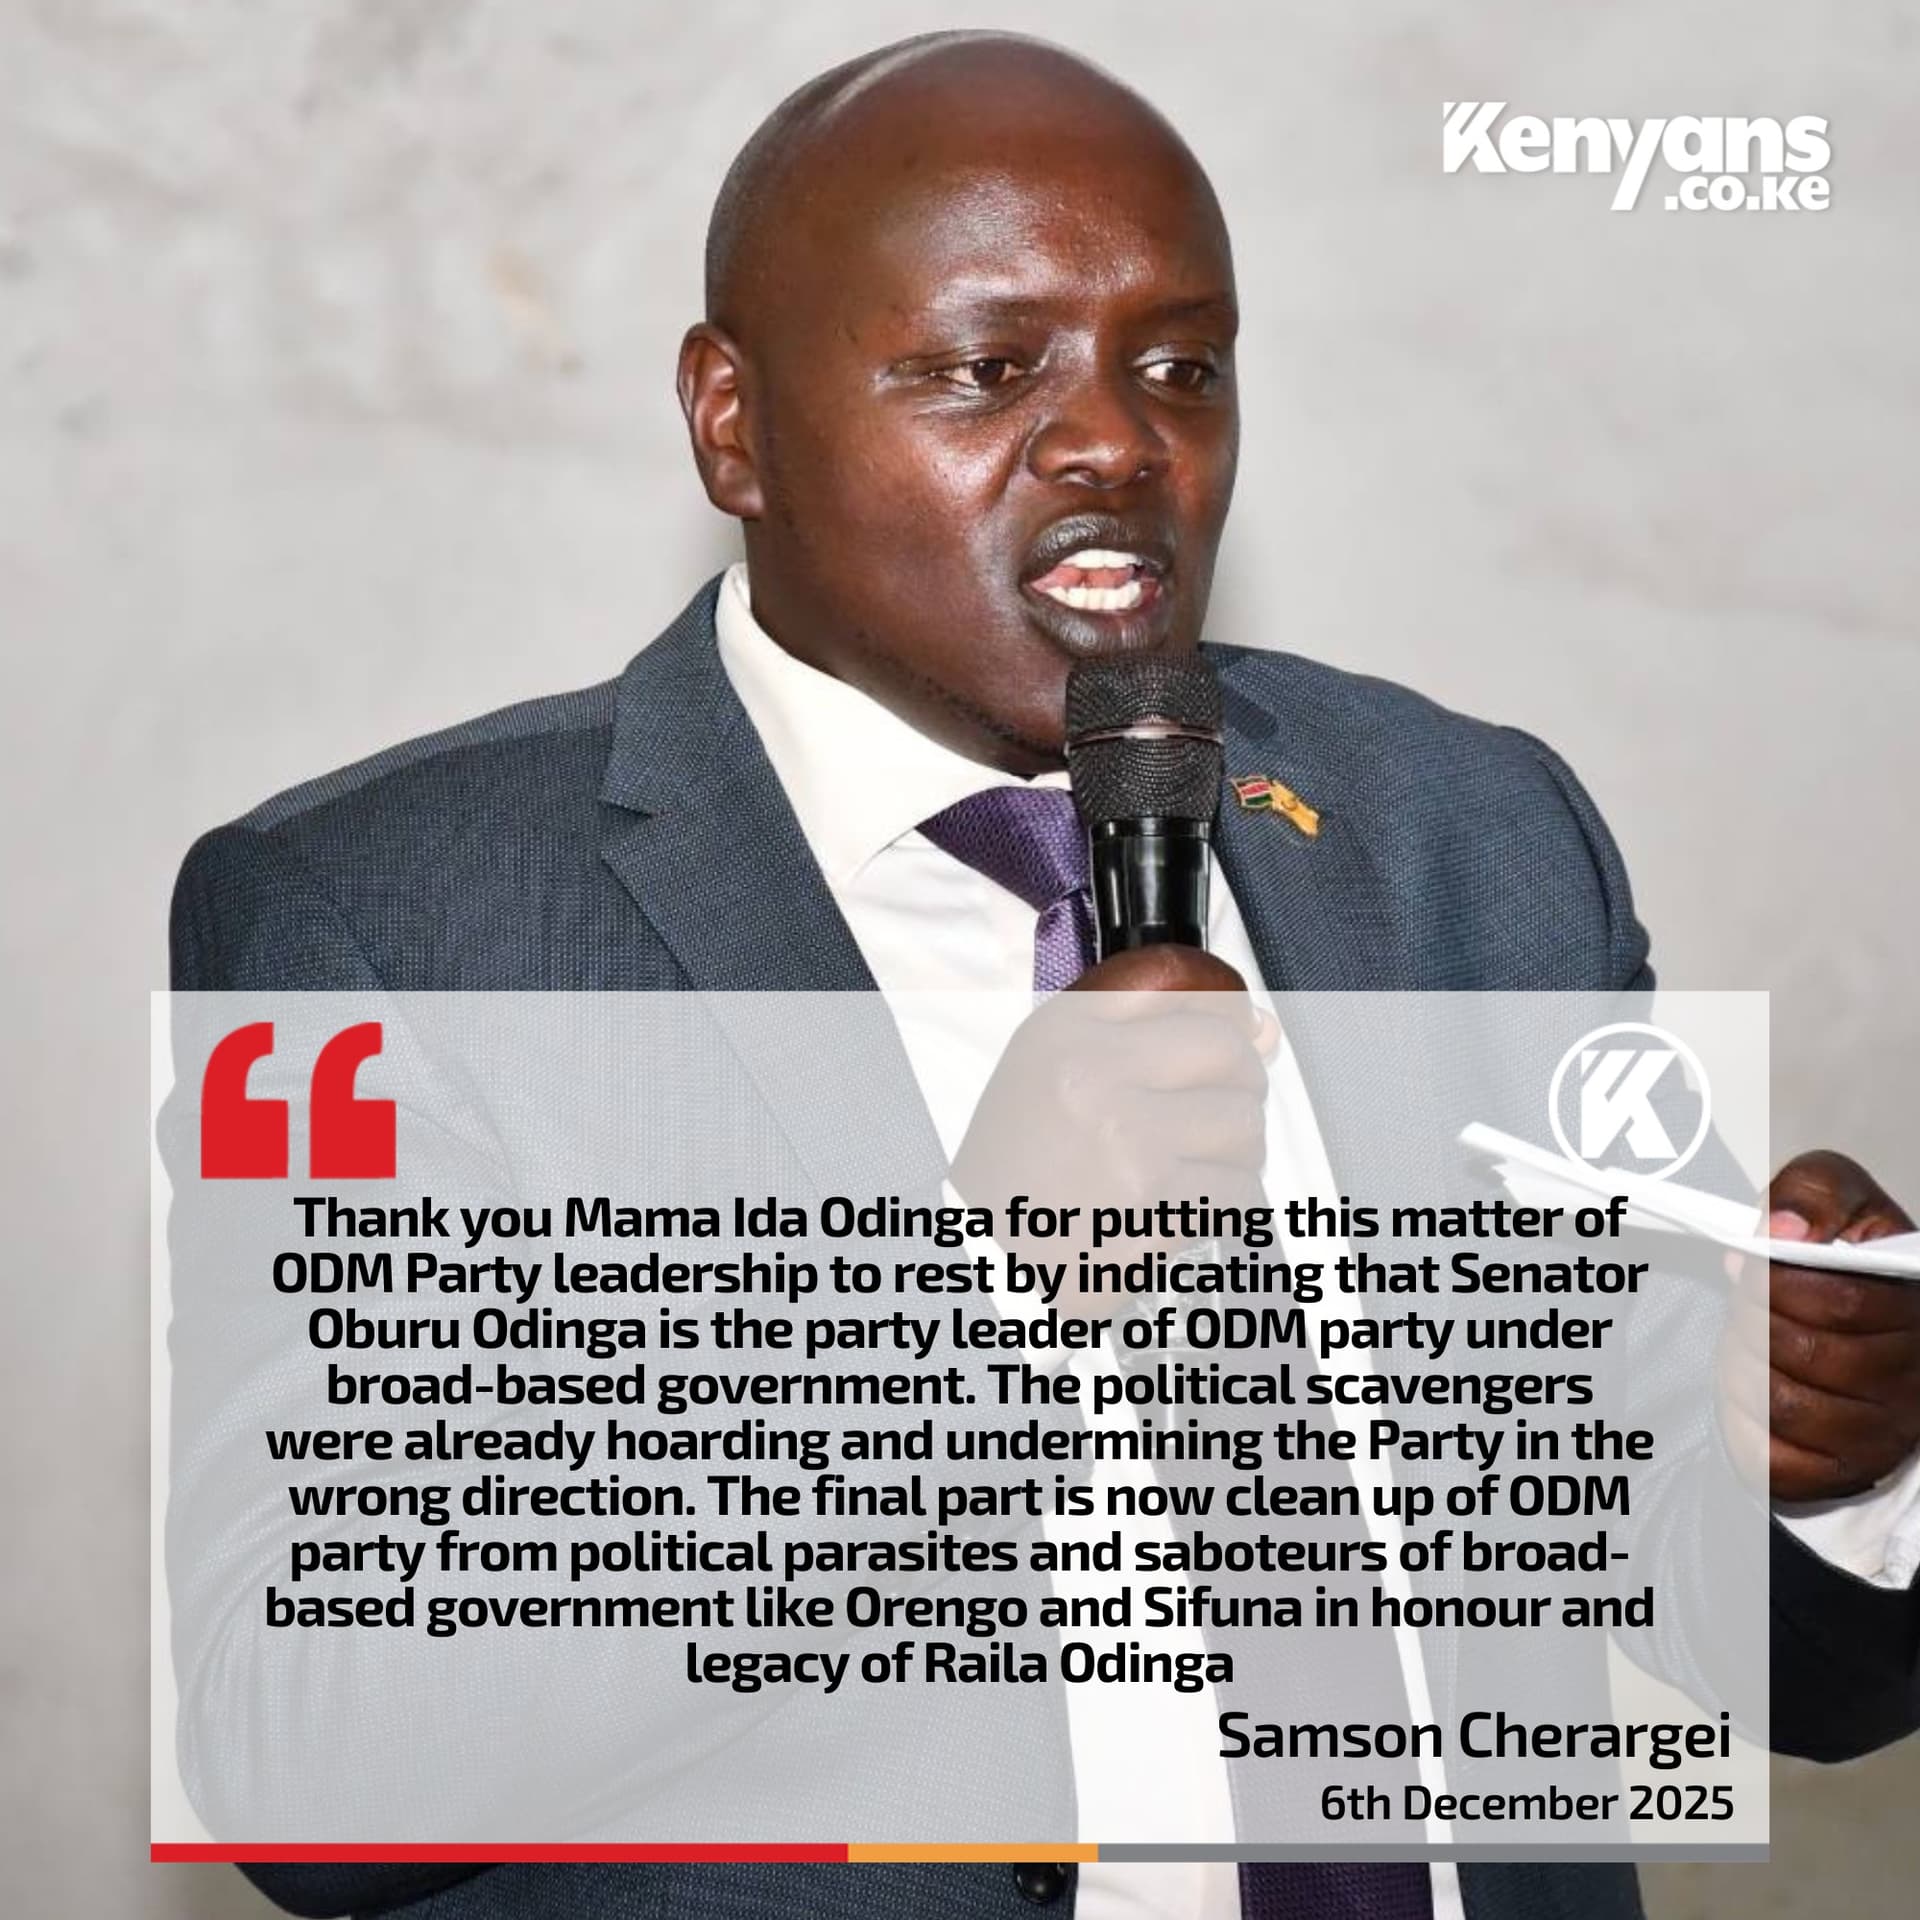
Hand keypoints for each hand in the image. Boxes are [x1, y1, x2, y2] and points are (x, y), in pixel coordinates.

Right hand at [949, 946, 1273, 1309]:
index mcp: (1066, 1030)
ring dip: (1233, 1152)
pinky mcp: (1153, 1202)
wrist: (986, 1258)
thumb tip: (1265, 1028)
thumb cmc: (1019, 1169)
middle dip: (1241, 1086)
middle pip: (1226, 1052)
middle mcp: (1096, 1071)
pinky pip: (1236, 1190)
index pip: (1180, 986)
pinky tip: (1180, 1210)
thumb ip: (1149, 1037)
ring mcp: (1128, 1137)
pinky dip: (1222, 1205)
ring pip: (1242, 1124)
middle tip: (1215, 1115)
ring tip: (1190, 1169)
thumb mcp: (1051, 1072)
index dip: (1226, 1010)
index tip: (1237, 1033)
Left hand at [1720, 1151, 1919, 1500]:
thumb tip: (1784, 1230)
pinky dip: (1740, 1413)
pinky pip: (1767, 1451)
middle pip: (1804, 1350)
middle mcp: (1911, 1376)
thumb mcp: (1835, 1202)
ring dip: (1743, 1361)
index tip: (1750, 1262)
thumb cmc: (1837, 1266)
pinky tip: (1753, 1384)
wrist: (1837, 1325)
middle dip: (1754, 1316)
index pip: (1840, 1300)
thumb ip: (1814, 1193)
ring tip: (1750, 1338)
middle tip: (1746, 1300)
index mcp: (1915, 1306)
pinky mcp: (1836, 1469)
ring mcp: (1879, 1431)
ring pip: (1780, 1400)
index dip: (1776, 1281)